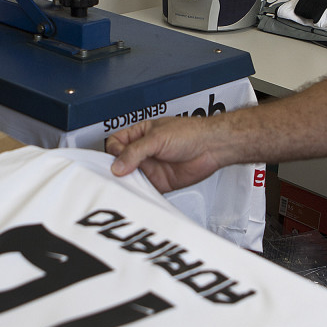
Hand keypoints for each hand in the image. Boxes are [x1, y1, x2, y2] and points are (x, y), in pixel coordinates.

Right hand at [107, 117, 227, 192]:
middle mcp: (144, 151)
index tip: (116, 160)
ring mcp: (151, 166)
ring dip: (128, 182)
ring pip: (131, 177)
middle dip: (117, 169)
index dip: (113, 151)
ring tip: (129, 184)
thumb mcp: (157, 138)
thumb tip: (118, 165)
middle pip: (120, 162)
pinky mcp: (160, 181)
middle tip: (119, 175)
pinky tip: (140, 192)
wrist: (212, 147)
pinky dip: (140, 193)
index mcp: (140, 134)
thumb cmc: (190, 133)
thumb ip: (135, 152)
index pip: (116, 143)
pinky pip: (145, 189)